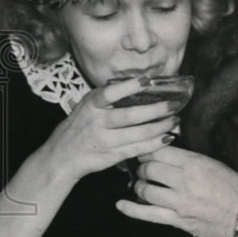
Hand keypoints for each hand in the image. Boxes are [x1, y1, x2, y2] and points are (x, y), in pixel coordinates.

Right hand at [40, 77, 180, 186]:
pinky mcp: (112, 156)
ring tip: (175, 121)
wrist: (62, 156)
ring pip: (139, 134)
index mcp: (91, 105)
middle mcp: (97, 122)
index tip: (148, 80)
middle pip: (131, 116)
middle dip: (156, 110)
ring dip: (161, 127)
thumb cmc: (80, 126)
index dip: (129, 86)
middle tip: (174, 105)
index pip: (110, 93)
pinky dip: (155, 143)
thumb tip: (139, 84)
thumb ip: (107, 97)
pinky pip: (138, 149)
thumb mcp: (87, 106)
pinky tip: (167, 137)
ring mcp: (105, 141)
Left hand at [115, 146, 237, 236]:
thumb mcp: (214, 164)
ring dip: (140, 185)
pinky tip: (121, 204)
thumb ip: (189, 159)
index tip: (145, 150)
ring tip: (141, 184)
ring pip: (145, 189)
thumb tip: (168, 153)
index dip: (149, 149)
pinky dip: (131, 209)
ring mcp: (179, 201)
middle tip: (144, 168)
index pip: (160, 150)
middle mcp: (184, 180)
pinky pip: (148, 214)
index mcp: (194, 163)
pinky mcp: (177, 220)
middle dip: (143, 167)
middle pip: (149, 168)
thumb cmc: (234, 188)